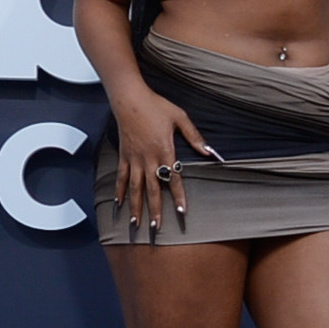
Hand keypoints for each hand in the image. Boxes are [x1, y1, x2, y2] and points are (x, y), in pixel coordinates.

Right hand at [112, 89, 211, 234]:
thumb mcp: (180, 118)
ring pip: (135, 188)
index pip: (174, 178)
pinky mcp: (124, 155)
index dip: (179, 196)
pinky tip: (118, 204)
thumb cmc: (156, 106)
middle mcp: (148, 159)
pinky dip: (119, 191)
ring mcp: (134, 159)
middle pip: (152, 189)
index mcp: (164, 151)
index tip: (182, 212)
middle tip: (156, 229)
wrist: (130, 98)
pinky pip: (121, 177)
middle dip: (155, 210)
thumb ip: (195, 137)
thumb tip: (210, 152)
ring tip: (136, 223)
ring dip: (136, 206)